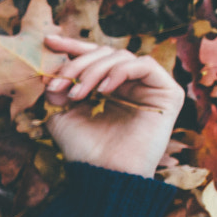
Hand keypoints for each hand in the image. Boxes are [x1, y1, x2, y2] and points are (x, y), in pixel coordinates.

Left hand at [41, 32, 185, 177]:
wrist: (104, 175)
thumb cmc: (84, 150)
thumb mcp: (59, 115)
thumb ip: (55, 90)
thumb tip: (50, 71)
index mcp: (107, 88)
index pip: (93, 58)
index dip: (72, 47)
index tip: (48, 41)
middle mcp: (130, 85)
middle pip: (106, 53)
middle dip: (78, 64)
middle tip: (58, 84)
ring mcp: (149, 88)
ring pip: (121, 56)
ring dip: (94, 71)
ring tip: (77, 94)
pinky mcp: (168, 93)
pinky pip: (145, 65)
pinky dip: (120, 71)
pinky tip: (104, 90)